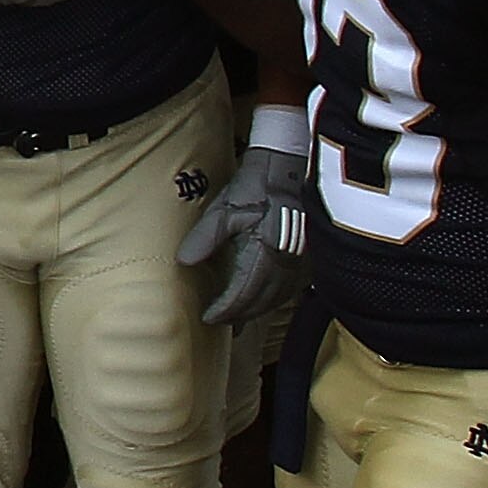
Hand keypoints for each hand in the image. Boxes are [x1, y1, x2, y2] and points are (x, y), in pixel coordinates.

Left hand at [176, 139, 308, 325]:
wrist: (286, 166)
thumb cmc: (255, 185)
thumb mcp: (225, 209)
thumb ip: (205, 238)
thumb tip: (185, 262)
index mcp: (263, 253)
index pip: (242, 293)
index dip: (225, 309)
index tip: (208, 317)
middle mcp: (283, 262)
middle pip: (260, 301)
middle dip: (239, 315)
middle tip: (220, 321)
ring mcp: (296, 260)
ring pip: (276, 298)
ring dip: (256, 310)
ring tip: (238, 317)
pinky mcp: (302, 255)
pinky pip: (288, 288)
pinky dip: (273, 299)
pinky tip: (263, 299)